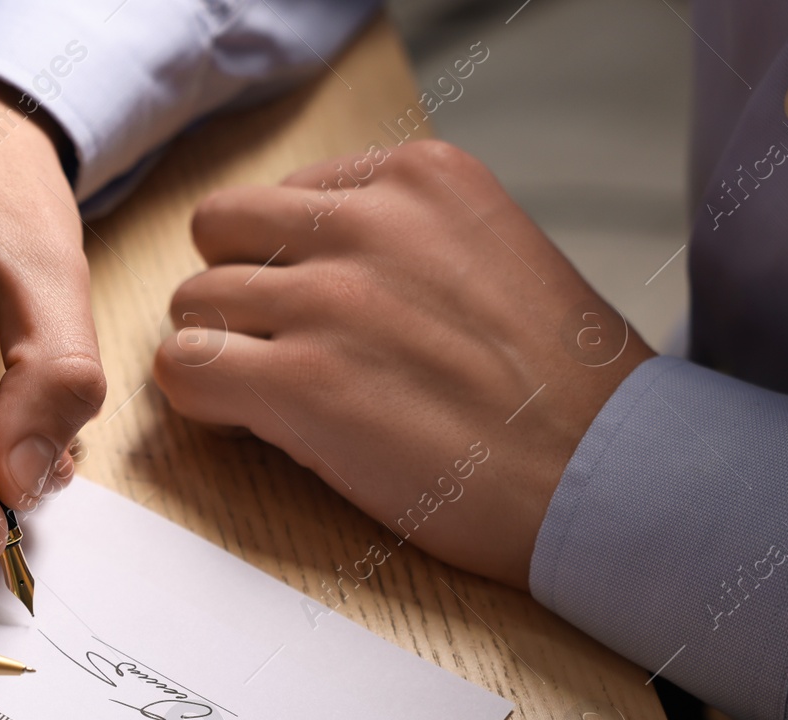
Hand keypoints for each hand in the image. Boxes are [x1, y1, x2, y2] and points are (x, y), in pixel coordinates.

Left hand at [155, 140, 652, 587]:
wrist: (605, 474)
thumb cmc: (557, 385)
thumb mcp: (489, 251)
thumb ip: (401, 236)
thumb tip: (308, 256)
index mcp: (420, 177)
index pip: (287, 195)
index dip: (286, 260)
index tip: (321, 310)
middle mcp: (367, 223)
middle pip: (222, 230)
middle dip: (237, 291)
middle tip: (277, 347)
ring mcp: (329, 299)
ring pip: (193, 302)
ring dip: (219, 351)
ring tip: (273, 395)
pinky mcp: (300, 381)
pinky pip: (182, 368)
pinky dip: (200, 401)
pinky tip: (251, 425)